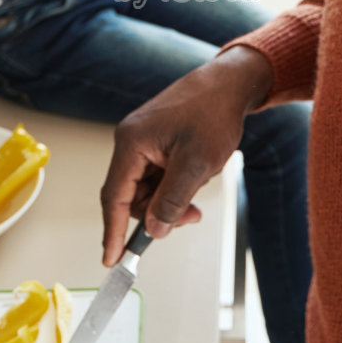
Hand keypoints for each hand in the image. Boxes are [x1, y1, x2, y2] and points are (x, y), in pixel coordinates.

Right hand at [100, 46, 272, 263]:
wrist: (230, 84)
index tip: (111, 258)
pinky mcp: (157, 141)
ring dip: (171, 200)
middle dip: (158, 213)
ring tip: (198, 197)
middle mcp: (131, 140)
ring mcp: (144, 140)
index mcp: (132, 143)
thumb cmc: (213, 112)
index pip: (114, 197)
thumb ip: (172, 201)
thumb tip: (155, 229)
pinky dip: (175, 185)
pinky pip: (158, 175)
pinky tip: (196, 177)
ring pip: (148, 188)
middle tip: (188, 218)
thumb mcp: (196, 165)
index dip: (113, 231)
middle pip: (132, 195)